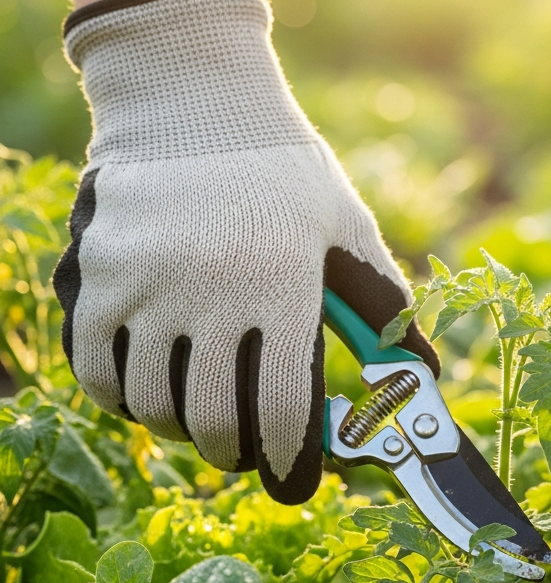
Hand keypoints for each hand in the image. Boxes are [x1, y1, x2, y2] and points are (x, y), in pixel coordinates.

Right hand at [56, 0, 436, 503]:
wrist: (193, 102)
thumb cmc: (287, 178)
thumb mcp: (349, 234)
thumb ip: (387, 312)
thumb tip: (426, 380)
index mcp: (282, 284)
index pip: (284, 408)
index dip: (292, 461)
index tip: (295, 480)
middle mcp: (209, 291)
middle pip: (214, 421)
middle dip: (238, 454)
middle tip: (250, 452)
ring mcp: (141, 286)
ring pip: (154, 408)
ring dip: (184, 431)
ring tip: (205, 418)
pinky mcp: (92, 279)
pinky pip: (98, 374)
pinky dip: (127, 400)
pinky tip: (155, 391)